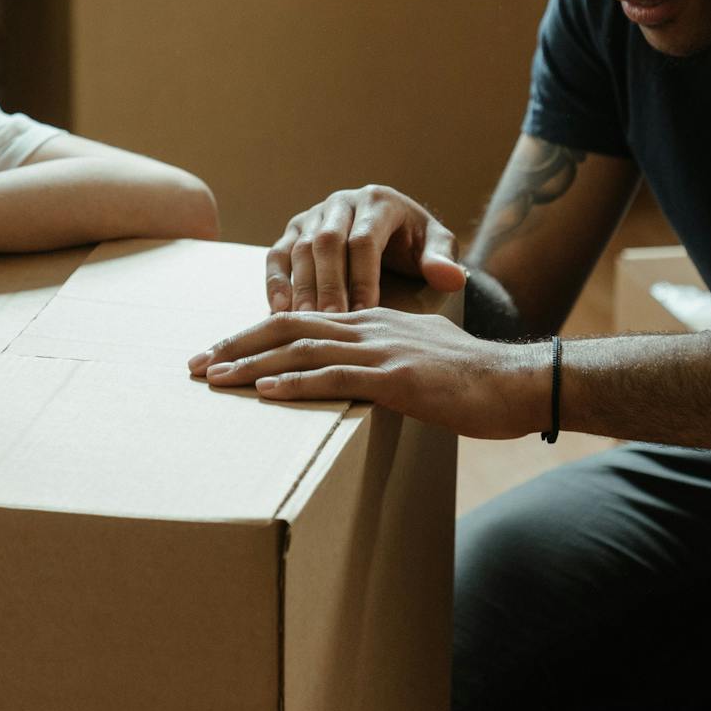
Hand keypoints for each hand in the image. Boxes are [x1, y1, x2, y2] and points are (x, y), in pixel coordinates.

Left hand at [187, 308, 541, 438]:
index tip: (216, 352)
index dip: (252, 334)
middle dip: (236, 345)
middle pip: (287, 326)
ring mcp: (382, 350)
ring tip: (215, 378)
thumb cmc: (469, 381)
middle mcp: (369, 326)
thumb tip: (348, 381)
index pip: (298, 319)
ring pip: (302, 348)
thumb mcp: (415, 361)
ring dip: (253, 364)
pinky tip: (266, 391)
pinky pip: (336, 376)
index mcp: (371, 321)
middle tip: (195, 364)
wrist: (516, 382)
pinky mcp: (396, 377)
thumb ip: (378, 363)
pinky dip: (296, 381)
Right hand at [267, 185, 467, 312]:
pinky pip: (277, 255)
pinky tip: (278, 311)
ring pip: (300, 249)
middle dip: (328, 285)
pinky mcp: (293, 231)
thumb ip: (442, 260)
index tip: (364, 313)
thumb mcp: (436, 246)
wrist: (394, 229)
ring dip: (302, 288)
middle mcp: (342, 202)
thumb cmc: (415, 244)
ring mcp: (314, 215)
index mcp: (378, 201)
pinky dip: (275, 282)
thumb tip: (451, 278)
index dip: (362, 277)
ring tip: (305, 324)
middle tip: (330, 322)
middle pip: (327, 243)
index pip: (364, 240)